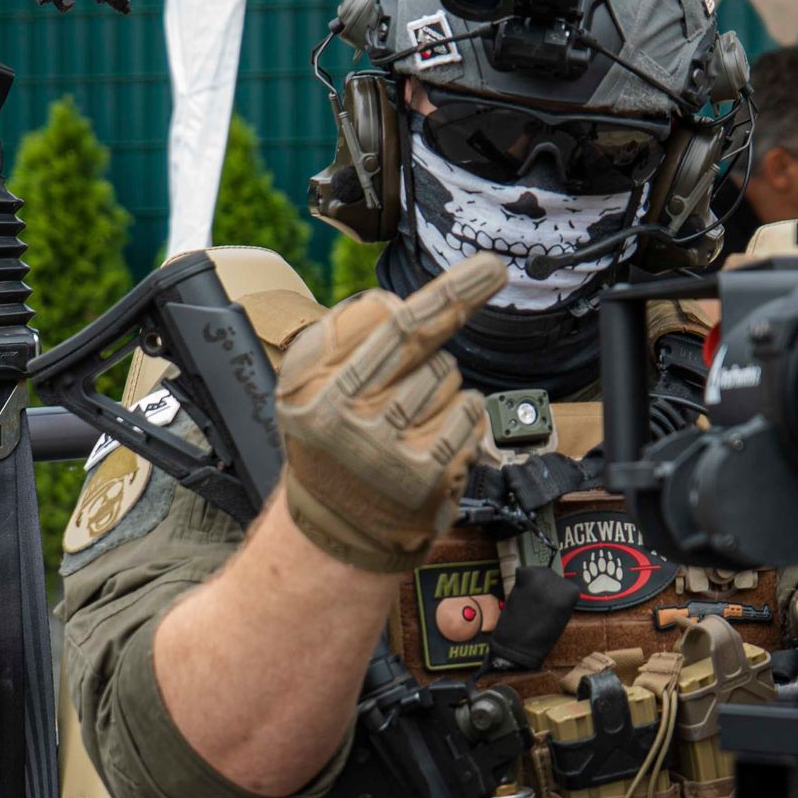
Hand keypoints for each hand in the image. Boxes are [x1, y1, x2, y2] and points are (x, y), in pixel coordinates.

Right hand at [276, 255, 506, 572]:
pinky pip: (468, 413)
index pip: (393, 325)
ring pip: (449, 377)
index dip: (450, 293)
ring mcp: (389, 450)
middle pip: (426, 345)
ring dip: (439, 388)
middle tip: (422, 366)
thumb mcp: (306, 386)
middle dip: (440, 336)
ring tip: (407, 420)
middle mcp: (348, 419)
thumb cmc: (329, 442)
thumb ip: (344, 340)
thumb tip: (404, 303)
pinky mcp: (426, 475)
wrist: (335, 528)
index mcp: (314, 389)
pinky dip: (461, 417)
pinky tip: (432, 439)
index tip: (491, 269)